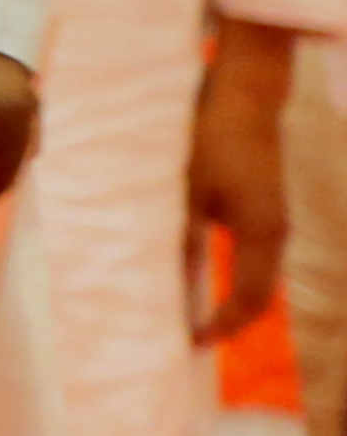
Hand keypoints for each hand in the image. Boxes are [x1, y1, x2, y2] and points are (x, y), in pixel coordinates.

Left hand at [187, 19, 298, 344]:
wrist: (243, 94)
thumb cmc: (211, 137)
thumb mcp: (185, 186)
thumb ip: (178, 233)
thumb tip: (160, 276)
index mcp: (261, 234)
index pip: (250, 299)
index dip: (223, 325)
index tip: (191, 341)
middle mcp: (274, 232)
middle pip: (258, 293)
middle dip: (229, 318)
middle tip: (191, 335)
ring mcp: (271, 217)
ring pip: (255, 273)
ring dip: (230, 293)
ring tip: (193, 309)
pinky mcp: (261, 203)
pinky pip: (250, 252)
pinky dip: (230, 269)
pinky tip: (198, 267)